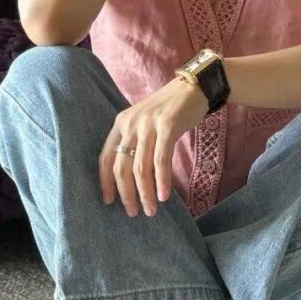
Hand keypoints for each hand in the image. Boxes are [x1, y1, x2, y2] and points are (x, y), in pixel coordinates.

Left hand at [99, 77, 208, 216]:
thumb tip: (130, 179)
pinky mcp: (167, 126)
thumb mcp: (145, 123)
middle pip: (121, 167)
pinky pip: (160, 160)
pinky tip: (163, 196)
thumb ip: (135, 143)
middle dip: (126, 194)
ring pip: (140, 168)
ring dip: (145, 193)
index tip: (108, 201)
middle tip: (132, 212)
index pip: (106, 158)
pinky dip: (161, 181)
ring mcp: (148, 124)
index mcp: (120, 124)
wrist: (195, 87)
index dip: (105, 182)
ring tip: (151, 210)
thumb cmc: (169, 111)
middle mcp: (130, 124)